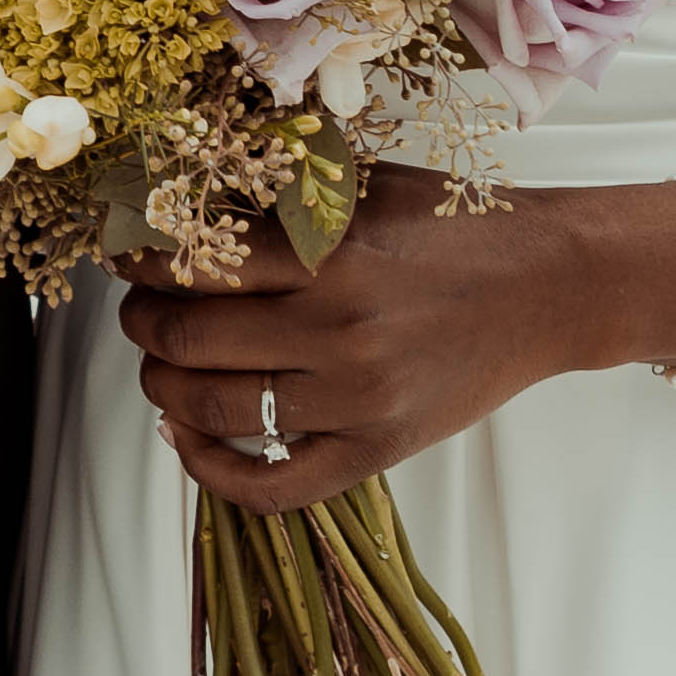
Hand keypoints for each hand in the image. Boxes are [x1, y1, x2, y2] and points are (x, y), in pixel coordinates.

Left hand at [119, 164, 636, 513]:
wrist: (551, 287)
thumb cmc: (458, 226)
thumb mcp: (366, 188)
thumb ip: (280, 199)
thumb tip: (177, 207)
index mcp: (333, 256)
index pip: (194, 263)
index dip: (139, 262)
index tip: (124, 256)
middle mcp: (340, 333)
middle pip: (188, 341)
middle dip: (143, 324)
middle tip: (141, 310)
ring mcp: (358, 403)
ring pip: (213, 410)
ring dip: (162, 386)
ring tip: (161, 363)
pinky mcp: (376, 454)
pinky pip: (269, 487)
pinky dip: (210, 468)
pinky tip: (187, 436)